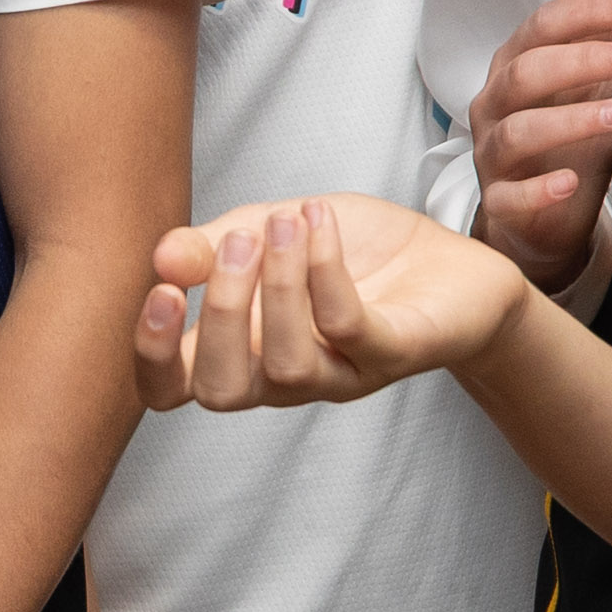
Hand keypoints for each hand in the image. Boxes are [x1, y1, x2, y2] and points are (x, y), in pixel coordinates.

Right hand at [137, 194, 530, 412]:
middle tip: (237, 246)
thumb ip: (215, 244)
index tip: (162, 291)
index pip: (173, 389)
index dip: (153, 355)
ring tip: (287, 221)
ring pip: (287, 367)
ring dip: (278, 286)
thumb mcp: (273, 230)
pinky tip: (319, 224)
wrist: (458, 263)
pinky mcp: (396, 353)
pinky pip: (349, 329)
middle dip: (219, 317)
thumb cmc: (361, 254)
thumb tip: (161, 255)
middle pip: (223, 390)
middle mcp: (285, 374)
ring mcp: (342, 372)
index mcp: (244, 350)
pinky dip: (325, 273)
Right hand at [467, 0, 611, 291]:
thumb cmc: (565, 135)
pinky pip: (510, 196)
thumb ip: (584, 21)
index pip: (542, 26)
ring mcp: (491, 155)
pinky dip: (541, 189)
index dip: (590, 13)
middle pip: (527, 72)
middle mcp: (494, 105)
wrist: (542, 217)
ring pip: (518, 131)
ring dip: (572, 120)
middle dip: (586, 60)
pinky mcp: (500, 204)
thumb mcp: (583, 76)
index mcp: (514, 65)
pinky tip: (572, 182)